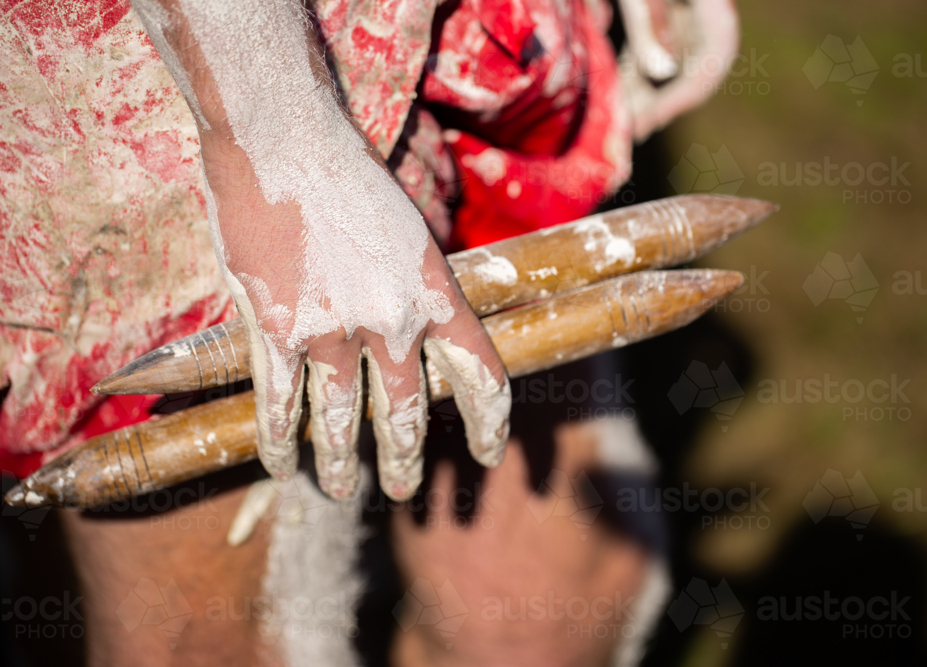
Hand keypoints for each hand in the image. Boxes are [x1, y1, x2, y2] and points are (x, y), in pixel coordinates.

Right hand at [133, 0, 510, 499]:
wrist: (286, 139)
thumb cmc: (350, 180)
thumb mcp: (411, 235)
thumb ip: (421, 293)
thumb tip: (425, 342)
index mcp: (437, 294)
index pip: (482, 377)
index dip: (489, 426)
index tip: (487, 456)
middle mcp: (394, 320)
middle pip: (406, 415)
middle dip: (403, 463)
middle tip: (401, 492)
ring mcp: (334, 329)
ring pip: (342, 422)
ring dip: (340, 466)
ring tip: (340, 490)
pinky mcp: (277, 329)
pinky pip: (280, 405)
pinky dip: (280, 443)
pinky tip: (284, 465)